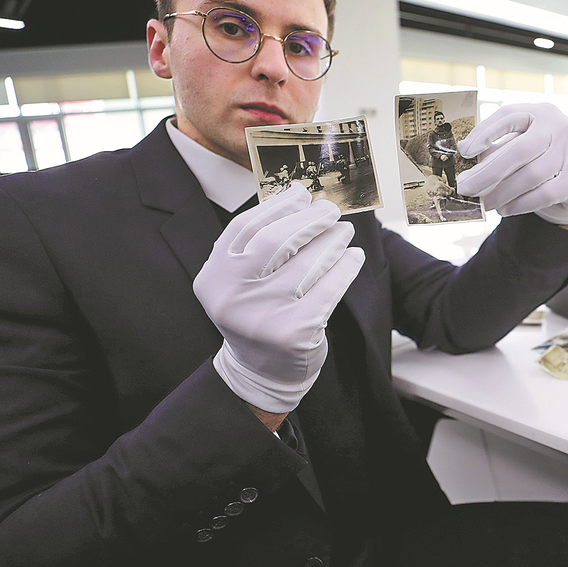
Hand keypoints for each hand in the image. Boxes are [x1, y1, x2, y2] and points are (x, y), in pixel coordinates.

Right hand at [193, 187, 364, 415]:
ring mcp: (264, 316)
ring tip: (344, 232)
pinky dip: (345, 268)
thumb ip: (257, 244)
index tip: (301, 194)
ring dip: (332, 241)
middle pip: (277, 240)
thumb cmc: (258, 312)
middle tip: (330, 210)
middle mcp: (233, 296)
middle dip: (310, 219)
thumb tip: (298, 197)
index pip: (246, 227)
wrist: (263, 372)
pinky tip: (353, 257)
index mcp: (214, 277)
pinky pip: (329, 288)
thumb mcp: (242, 280)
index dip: (278, 206)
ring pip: (308, 263)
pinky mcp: (295, 333)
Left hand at [456, 103, 567, 225]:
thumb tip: (465, 169)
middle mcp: (561, 126)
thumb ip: (496, 152)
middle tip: (465, 189)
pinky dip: (521, 204)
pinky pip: (545, 194)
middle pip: (519, 150)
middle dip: (488, 173)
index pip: (509, 115)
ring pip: (531, 175)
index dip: (484, 132)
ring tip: (485, 203)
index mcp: (540, 112)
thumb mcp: (518, 147)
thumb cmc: (538, 160)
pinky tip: (505, 209)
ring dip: (502, 193)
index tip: (463, 151)